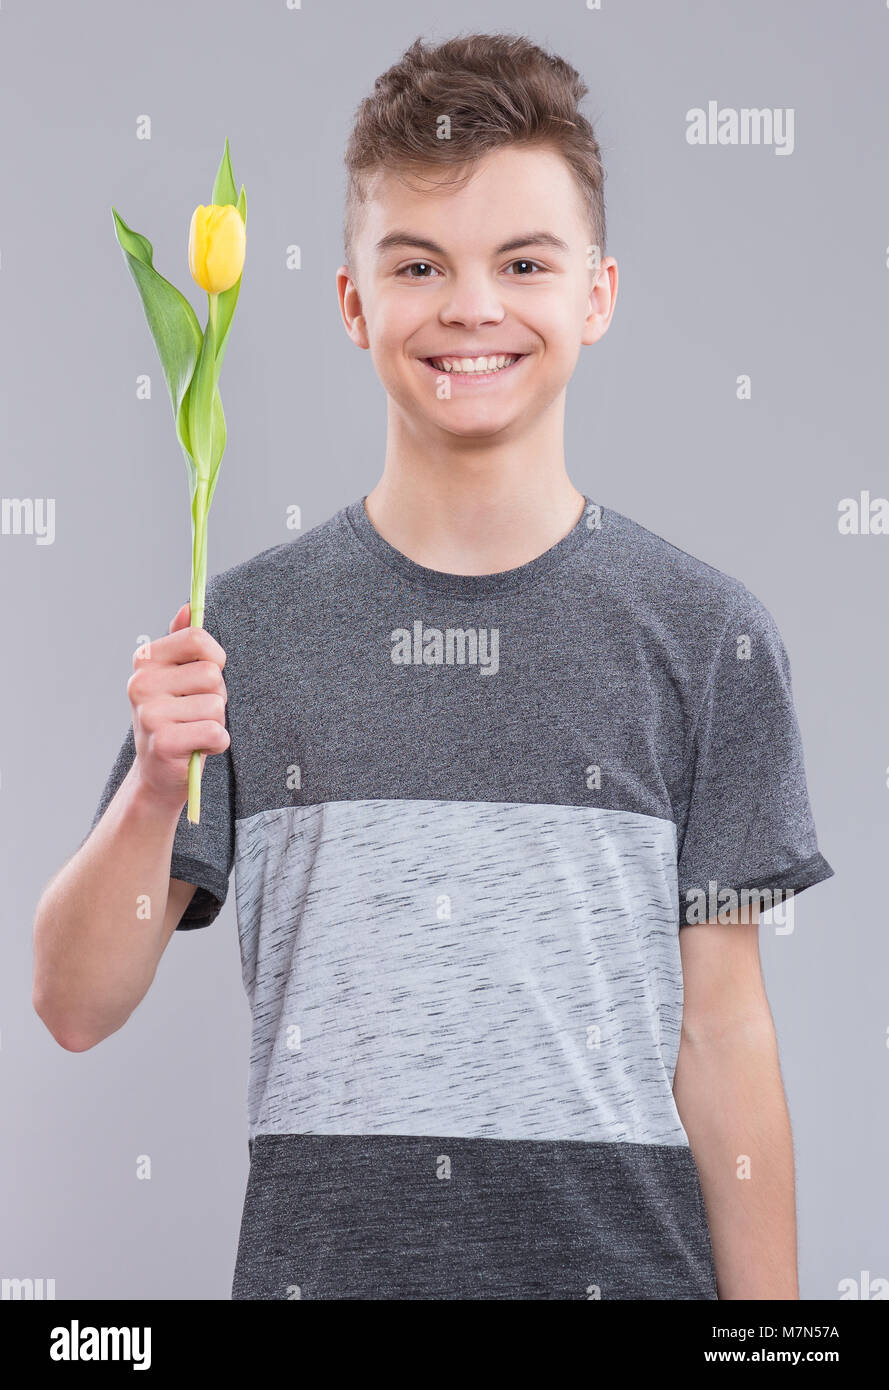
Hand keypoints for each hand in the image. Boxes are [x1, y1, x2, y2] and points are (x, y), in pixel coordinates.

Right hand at [126, 602, 229, 811]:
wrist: (159, 774)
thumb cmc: (176, 720)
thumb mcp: (177, 678)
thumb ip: (184, 643)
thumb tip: (189, 606)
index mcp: (146, 660)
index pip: (197, 638)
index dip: (215, 657)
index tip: (209, 674)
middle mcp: (141, 684)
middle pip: (211, 674)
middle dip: (216, 695)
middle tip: (196, 711)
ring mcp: (150, 714)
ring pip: (216, 705)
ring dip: (216, 722)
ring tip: (194, 730)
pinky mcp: (164, 743)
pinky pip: (215, 732)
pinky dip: (217, 743)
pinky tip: (197, 748)